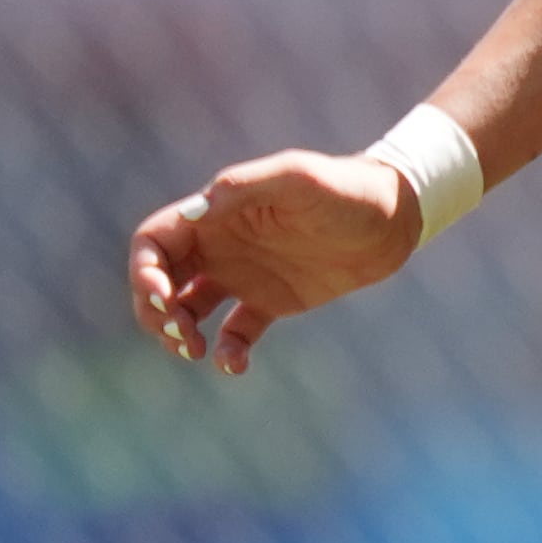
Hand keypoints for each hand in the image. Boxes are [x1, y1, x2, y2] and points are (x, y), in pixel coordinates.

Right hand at [127, 150, 420, 377]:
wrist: (398, 215)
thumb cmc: (347, 188)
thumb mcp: (299, 177)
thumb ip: (248, 187)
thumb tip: (196, 211)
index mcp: (218, 214)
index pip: (154, 242)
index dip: (144, 272)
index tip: (165, 298)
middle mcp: (222, 244)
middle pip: (160, 281)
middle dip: (153, 311)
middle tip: (180, 334)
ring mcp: (245, 274)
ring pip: (187, 311)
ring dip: (178, 333)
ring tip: (197, 349)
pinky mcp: (272, 301)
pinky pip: (235, 332)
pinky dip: (226, 352)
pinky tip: (235, 365)